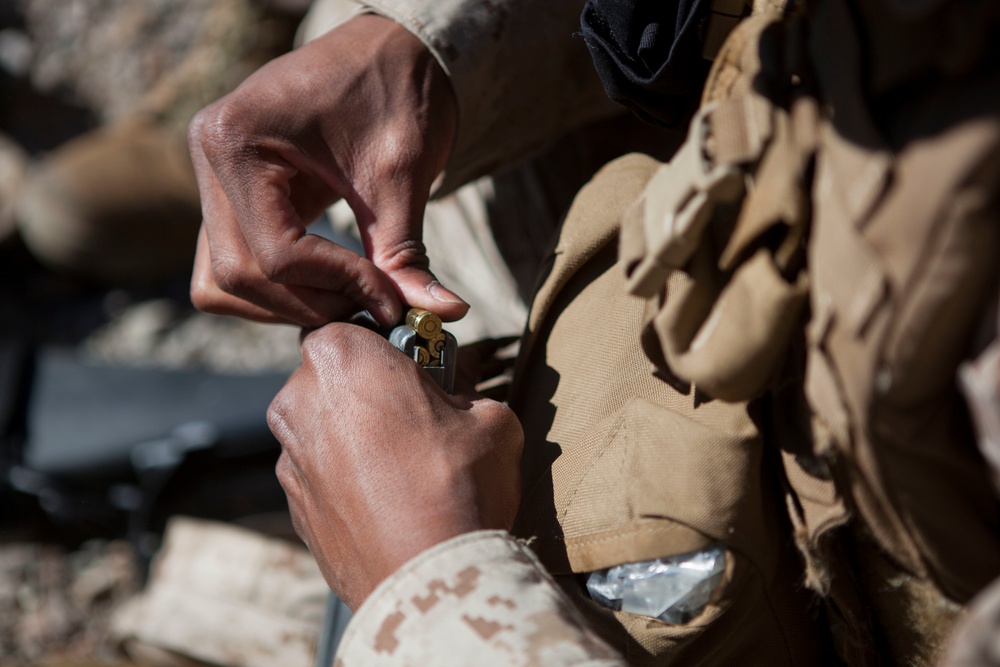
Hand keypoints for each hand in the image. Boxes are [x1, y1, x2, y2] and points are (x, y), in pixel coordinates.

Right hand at [188, 14, 465, 327]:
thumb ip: (406, 254)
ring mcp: (211, 176)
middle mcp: (208, 156)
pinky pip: (232, 265)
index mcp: (237, 138)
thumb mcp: (402, 173)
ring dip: (286, 304)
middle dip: (309, 304)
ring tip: (351, 297)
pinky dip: (276, 288)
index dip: (338, 286)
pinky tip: (329, 282)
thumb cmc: (394, 91)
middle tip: (371, 308)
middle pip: (237, 275)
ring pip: (222, 282)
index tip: (391, 300)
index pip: (275, 252)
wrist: (389, 48)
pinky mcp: (228, 194)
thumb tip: (440, 315)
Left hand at [268, 324, 523, 608]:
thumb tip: (460, 397)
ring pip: (325, 426)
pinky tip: (390, 501)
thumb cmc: (458, 484)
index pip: (356, 326)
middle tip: (419, 416)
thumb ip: (468, 392)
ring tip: (406, 465)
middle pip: (335, 375)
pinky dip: (348, 479)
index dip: (392, 345)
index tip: (421, 365)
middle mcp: (299, 399)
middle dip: (371, 389)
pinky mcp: (292, 505)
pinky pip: (322, 474)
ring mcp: (289, 455)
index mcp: (342, 357)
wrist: (426, 579)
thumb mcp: (491, 419)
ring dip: (357, 434)